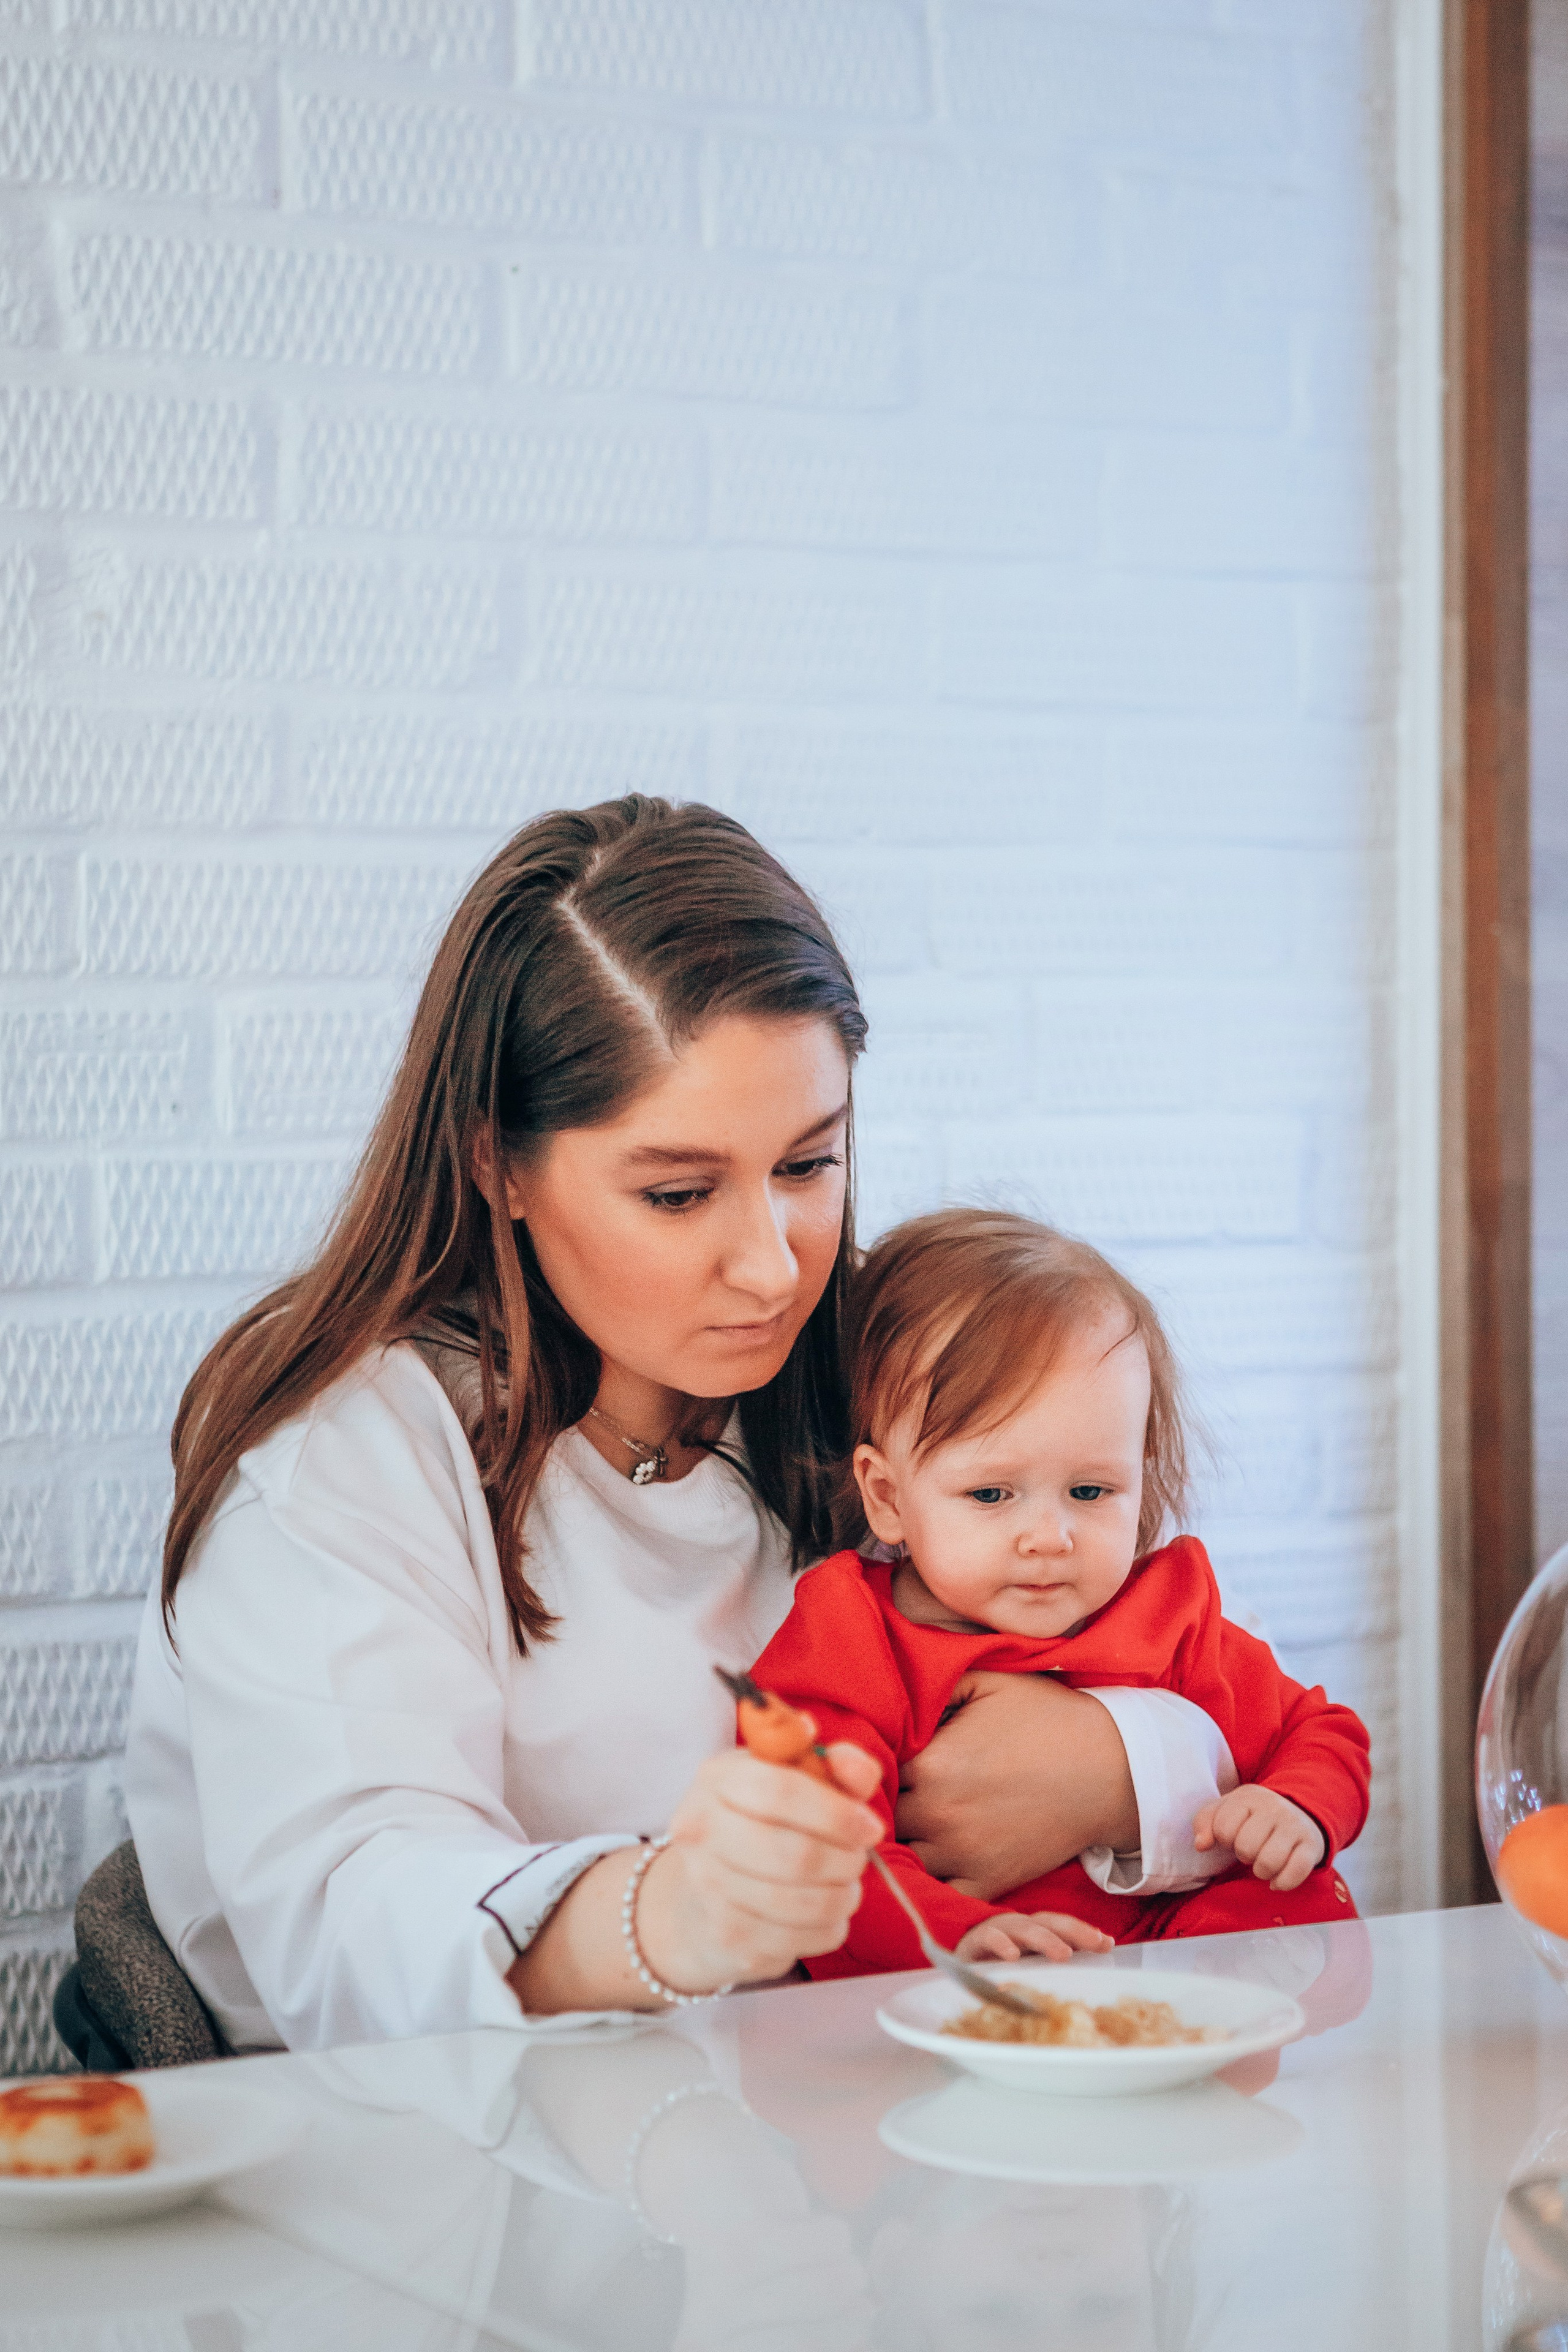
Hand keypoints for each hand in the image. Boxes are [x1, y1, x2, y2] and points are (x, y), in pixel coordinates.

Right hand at [636, 1742, 883, 1994]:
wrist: (704, 1892)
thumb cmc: (763, 1823)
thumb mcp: (796, 1780)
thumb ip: (836, 1767)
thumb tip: (859, 1769)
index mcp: (717, 1779)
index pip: (780, 1791)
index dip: (837, 1813)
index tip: (871, 1827)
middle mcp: (699, 1830)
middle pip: (794, 1855)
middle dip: (845, 1861)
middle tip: (859, 1860)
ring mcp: (707, 1888)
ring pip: (799, 1903)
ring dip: (841, 1897)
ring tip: (848, 1887)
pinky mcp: (724, 1936)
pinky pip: (796, 1940)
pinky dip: (828, 1929)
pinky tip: (828, 1915)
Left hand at [894, 1673, 1137, 1898]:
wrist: (1110, 1769)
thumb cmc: (1048, 1718)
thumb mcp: (988, 1681)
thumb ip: (935, 1685)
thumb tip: (895, 1694)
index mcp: (932, 1764)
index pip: (876, 1771)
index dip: (880, 1765)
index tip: (894, 1759)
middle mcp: (939, 1815)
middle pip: (885, 1817)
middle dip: (890, 1803)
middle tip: (906, 1791)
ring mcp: (962, 1854)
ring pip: (906, 1858)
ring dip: (908, 1842)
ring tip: (922, 1822)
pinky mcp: (988, 1882)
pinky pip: (941, 1895)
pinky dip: (935, 1882)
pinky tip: (941, 1859)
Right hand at [954, 1911, 1115, 1963]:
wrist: (950, 1967)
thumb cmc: (993, 1969)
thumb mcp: (1026, 1970)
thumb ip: (1048, 1971)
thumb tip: (1087, 1981)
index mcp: (1033, 1932)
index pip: (1062, 1926)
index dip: (1084, 1932)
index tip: (1108, 1944)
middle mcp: (1017, 1927)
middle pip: (1049, 1922)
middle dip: (1074, 1931)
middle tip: (1096, 1943)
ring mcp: (996, 1931)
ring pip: (1023, 1928)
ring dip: (1045, 1940)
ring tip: (1063, 1954)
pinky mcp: (972, 1942)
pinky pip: (988, 1939)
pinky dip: (1001, 1945)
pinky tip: (1012, 1957)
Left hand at [1192, 1785, 1324, 1890]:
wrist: (1300, 1811)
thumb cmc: (1254, 1816)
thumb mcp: (1227, 1809)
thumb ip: (1205, 1822)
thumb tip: (1201, 1845)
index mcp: (1249, 1797)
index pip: (1223, 1828)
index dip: (1224, 1839)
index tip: (1234, 1836)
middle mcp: (1274, 1808)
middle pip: (1245, 1847)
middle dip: (1243, 1855)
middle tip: (1251, 1850)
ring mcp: (1295, 1827)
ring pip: (1269, 1862)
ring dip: (1261, 1871)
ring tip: (1262, 1863)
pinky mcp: (1312, 1846)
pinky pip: (1295, 1873)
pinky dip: (1282, 1883)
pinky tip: (1276, 1879)